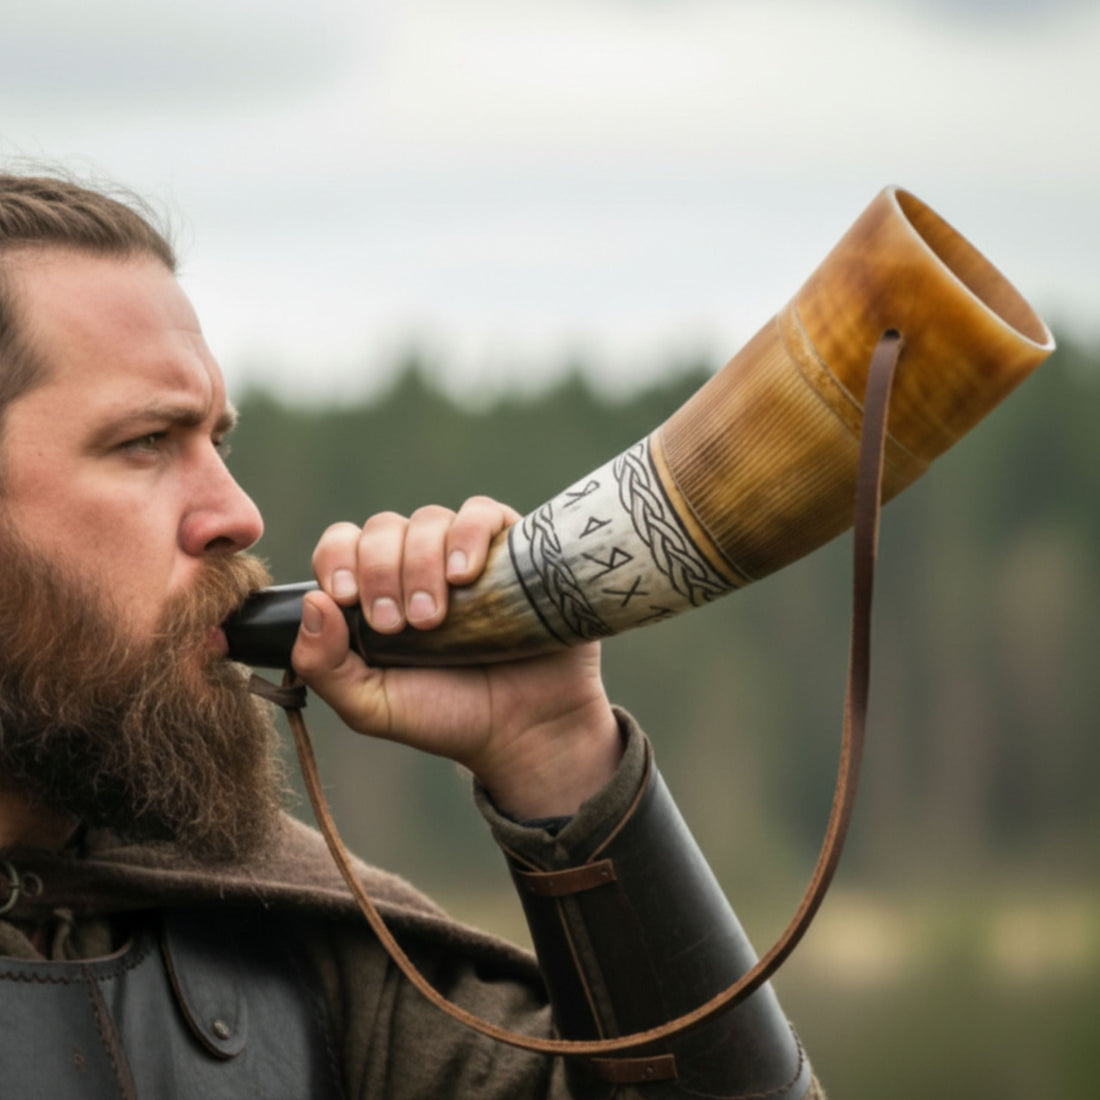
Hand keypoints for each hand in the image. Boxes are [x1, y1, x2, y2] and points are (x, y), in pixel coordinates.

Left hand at [290, 496, 622, 818]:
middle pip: (381, 529)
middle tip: (399, 625)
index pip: (341, 544)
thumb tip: (312, 601)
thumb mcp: (371, 706)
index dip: (337, 561)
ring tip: (436, 617)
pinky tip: (466, 575)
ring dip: (421, 563)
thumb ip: (323, 665)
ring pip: (427, 519)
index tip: (347, 600)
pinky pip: (481, 512)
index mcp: (375, 592)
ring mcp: (463, 552)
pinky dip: (468, 533)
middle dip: (380, 573)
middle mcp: (416, 564)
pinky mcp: (509, 548)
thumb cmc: (448, 715)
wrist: (526, 728)